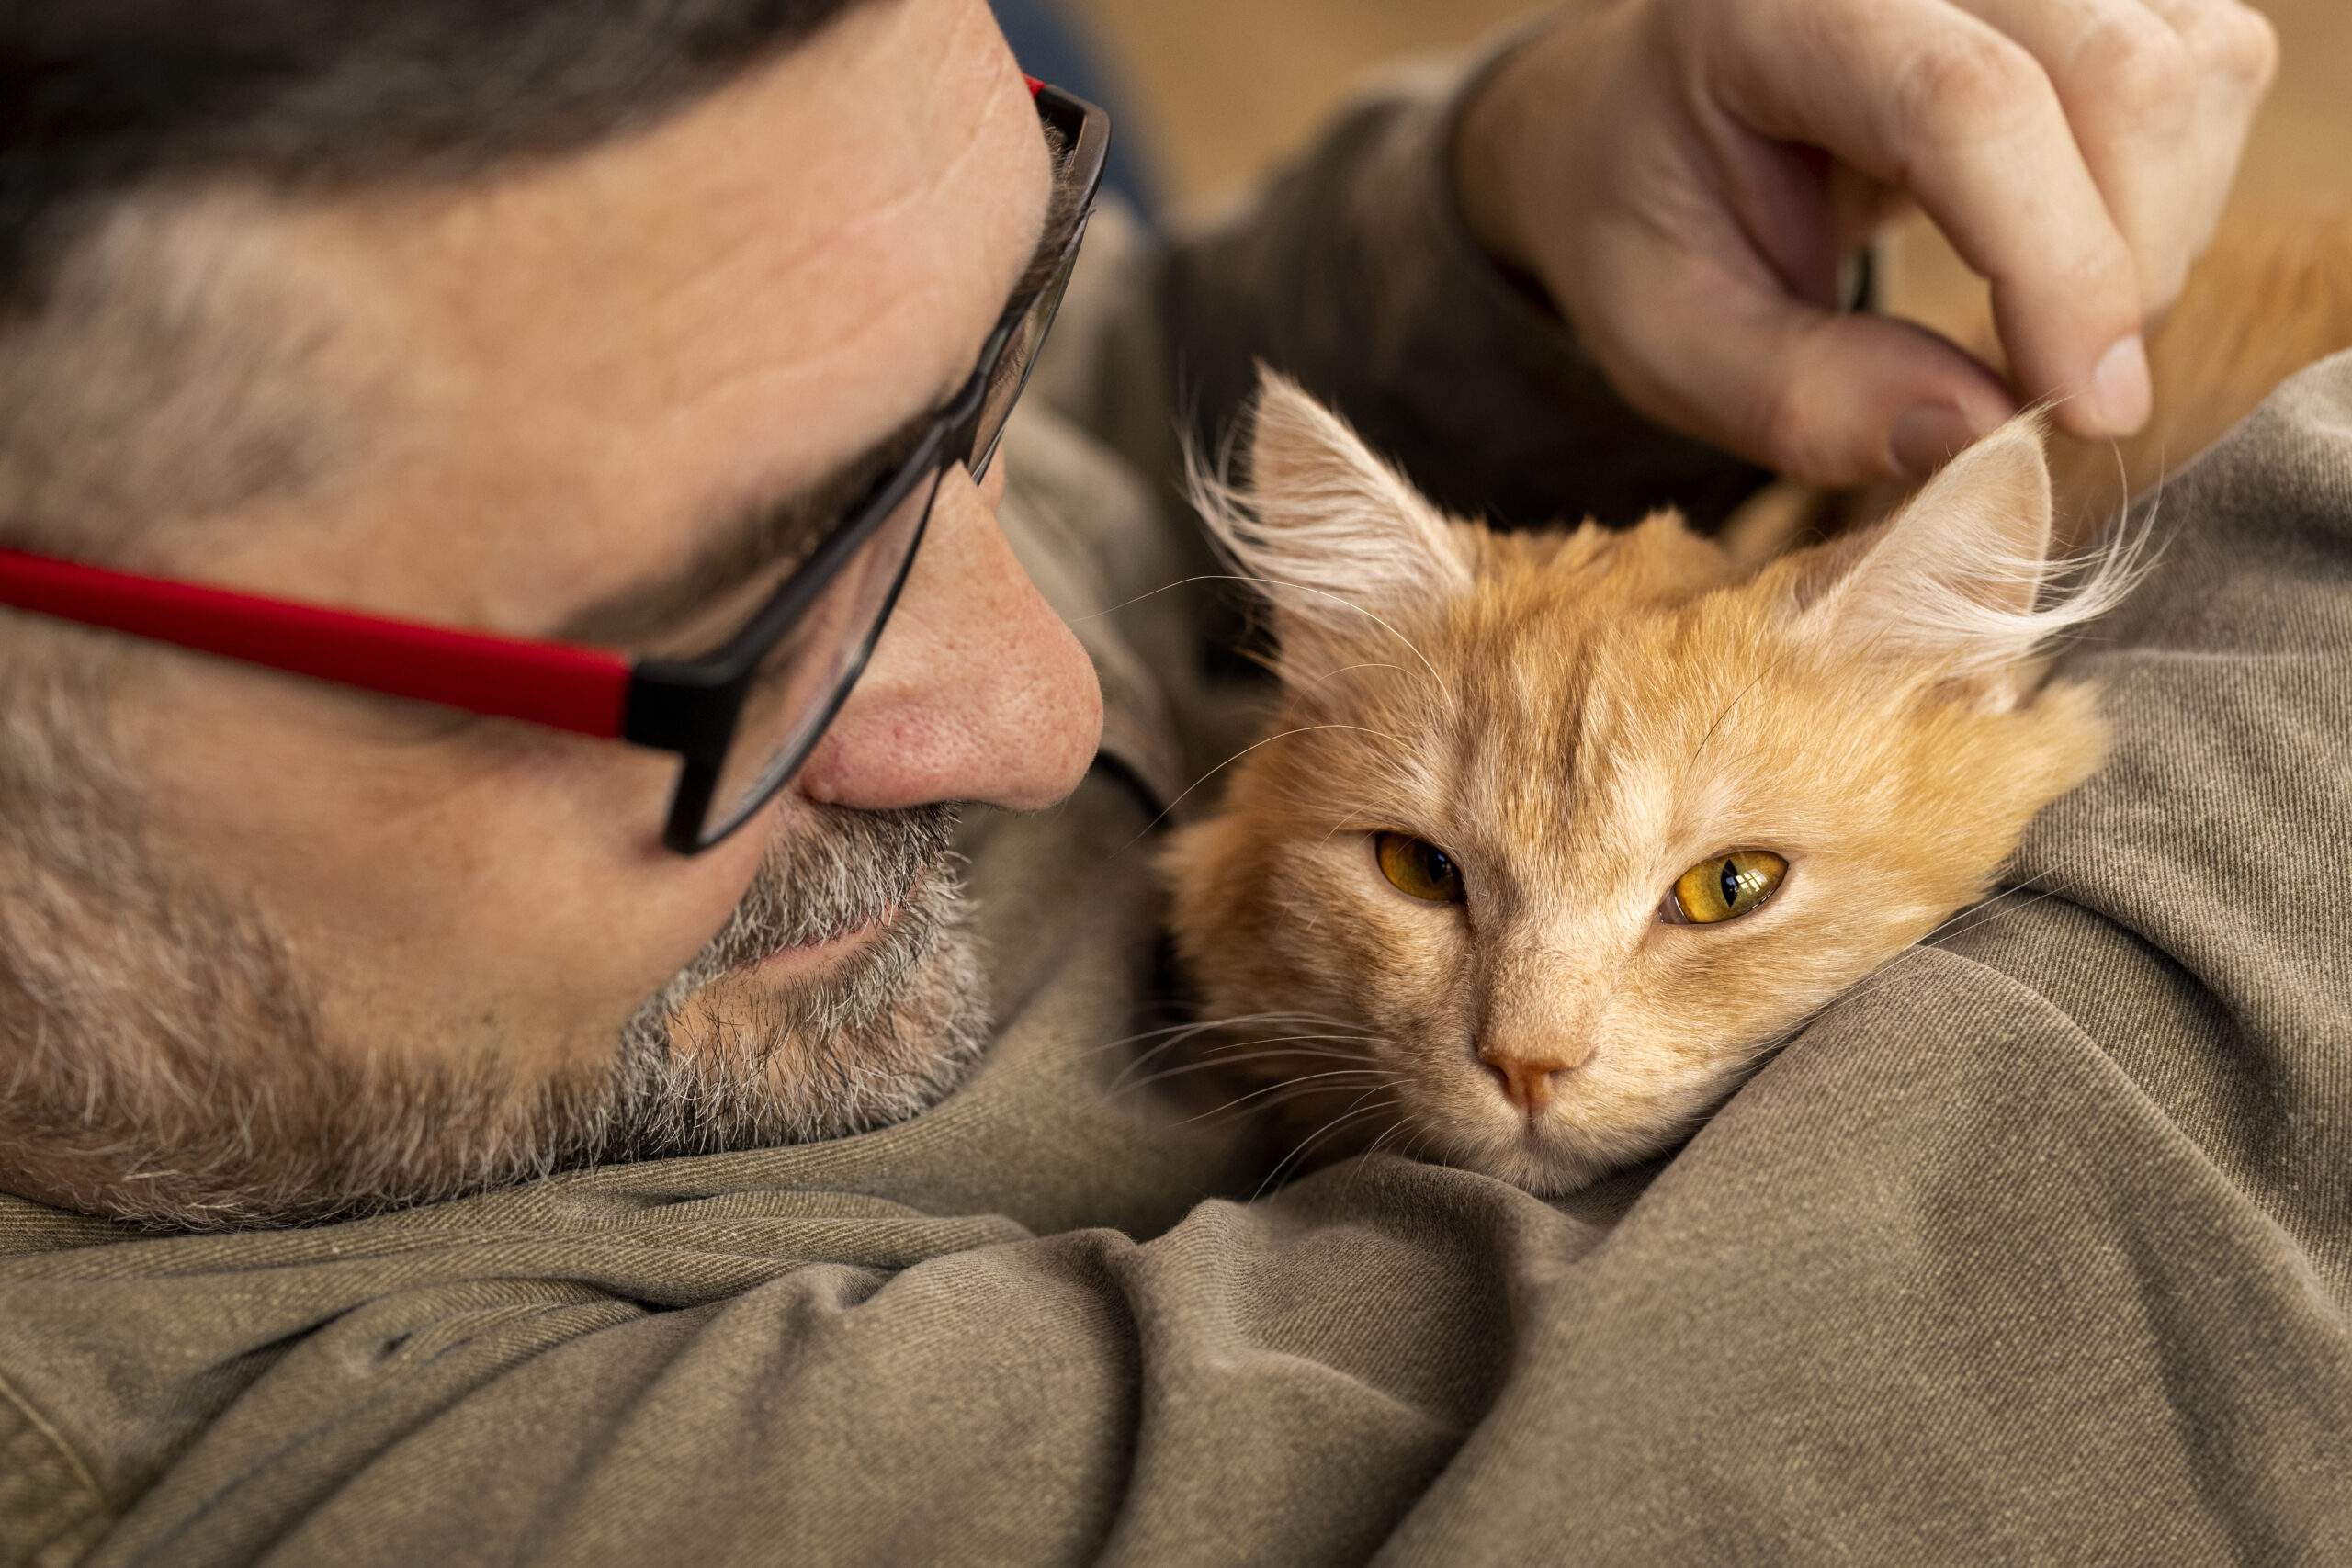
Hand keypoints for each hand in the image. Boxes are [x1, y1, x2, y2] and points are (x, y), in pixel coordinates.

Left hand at [1454, 0, 2277, 485]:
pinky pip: (2208, 70)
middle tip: (2052, 395)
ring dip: (2154, 233)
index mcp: (1775, 14)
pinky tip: (2066, 251)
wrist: (1649, 117)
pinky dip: (2171, 194)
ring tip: (2040, 319)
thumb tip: (1983, 440)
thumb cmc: (1649, 225)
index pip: (1964, 105)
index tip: (2083, 412)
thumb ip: (1799, 398)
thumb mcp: (1669, 340)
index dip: (2053, 265)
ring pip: (2193, 66)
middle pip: (2116, 73)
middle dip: (2121, 267)